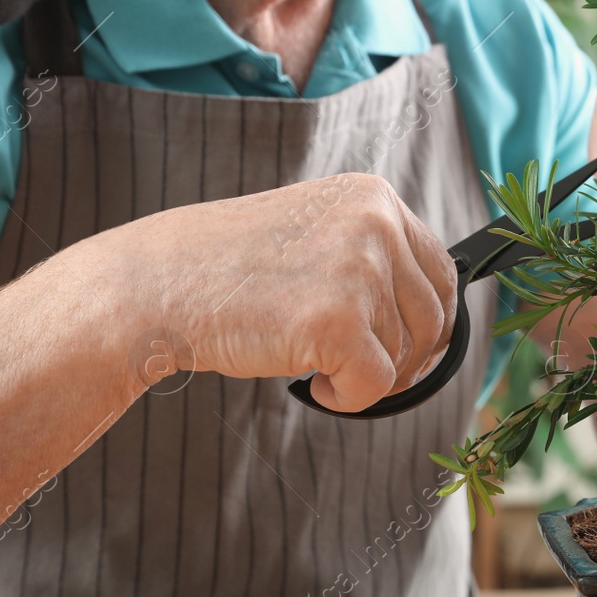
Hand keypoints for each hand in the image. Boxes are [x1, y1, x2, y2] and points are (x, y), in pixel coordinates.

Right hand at [79, 172, 458, 412]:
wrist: (154, 284)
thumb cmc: (232, 270)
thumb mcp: (317, 234)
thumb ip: (375, 256)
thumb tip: (440, 311)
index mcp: (374, 197)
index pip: (442, 270)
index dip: (432, 321)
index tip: (408, 348)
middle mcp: (376, 222)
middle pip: (433, 316)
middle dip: (409, 358)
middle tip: (363, 372)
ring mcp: (359, 268)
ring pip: (404, 353)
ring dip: (366, 374)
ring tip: (313, 364)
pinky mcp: (339, 321)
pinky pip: (378, 383)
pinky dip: (351, 399)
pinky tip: (312, 388)